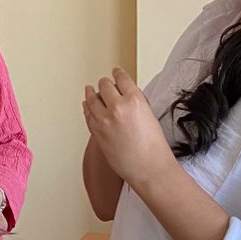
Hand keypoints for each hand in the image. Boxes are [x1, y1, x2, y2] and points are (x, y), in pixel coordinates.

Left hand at [82, 68, 171, 188]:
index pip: (122, 78)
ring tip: (89, 90)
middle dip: (105, 83)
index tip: (116, 71)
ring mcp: (105, 120)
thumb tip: (126, 96)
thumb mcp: (150, 115)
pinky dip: (87, 108)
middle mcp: (118, 107)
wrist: (149, 168)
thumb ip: (136, 102)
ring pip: (92, 99)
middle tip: (104, 82)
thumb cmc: (154, 147)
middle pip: (104, 86)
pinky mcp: (97, 132)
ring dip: (91, 93)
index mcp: (135, 100)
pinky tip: (86, 105)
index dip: (118, 73)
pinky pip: (88, 115)